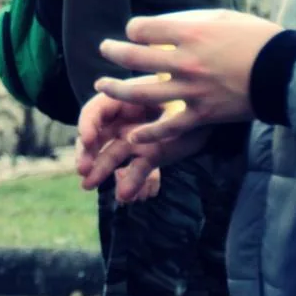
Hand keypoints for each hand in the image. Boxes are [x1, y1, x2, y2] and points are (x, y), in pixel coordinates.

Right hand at [75, 92, 205, 202]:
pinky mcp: (150, 156)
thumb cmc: (191, 99)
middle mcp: (125, 121)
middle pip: (98, 136)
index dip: (88, 124)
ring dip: (100, 171)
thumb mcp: (174, 104)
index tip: (88, 140)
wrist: (213, 111)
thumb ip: (154, 122)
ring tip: (89, 186)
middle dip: (87, 152)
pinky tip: (125, 196)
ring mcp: (136, 140)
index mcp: (125, 100)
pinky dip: (130, 182)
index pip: (96, 111)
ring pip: (112, 155)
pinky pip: (136, 170)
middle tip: (82, 169)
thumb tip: (132, 138)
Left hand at [96, 9, 283, 143]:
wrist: (285, 73)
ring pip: (141, 93)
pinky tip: (132, 136)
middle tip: (105, 49)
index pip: (141, 29)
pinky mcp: (203, 115)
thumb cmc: (255, 39)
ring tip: (101, 86)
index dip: (134, 28)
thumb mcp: (221, 17)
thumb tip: (158, 25)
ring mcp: (192, 91)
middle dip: (112, 52)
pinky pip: (169, 128)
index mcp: (190, 35)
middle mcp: (185, 62)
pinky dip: (148, 135)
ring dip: (115, 90)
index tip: (136, 31)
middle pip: (133, 57)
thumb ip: (187, 21)